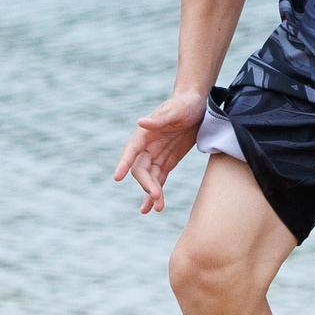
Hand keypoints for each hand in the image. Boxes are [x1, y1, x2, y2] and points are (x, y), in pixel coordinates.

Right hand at [112, 88, 206, 214]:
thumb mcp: (175, 110)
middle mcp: (146, 147)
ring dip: (151, 194)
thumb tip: (141, 122)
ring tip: (156, 209)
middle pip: (140, 169)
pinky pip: (159, 181)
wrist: (198, 107)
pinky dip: (157, 194)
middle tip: (157, 195)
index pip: (131, 150)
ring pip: (149, 179)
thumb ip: (159, 118)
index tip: (117, 177)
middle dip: (146, 183)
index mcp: (144, 134)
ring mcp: (156, 157)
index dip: (123, 163)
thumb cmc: (184, 105)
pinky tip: (156, 207)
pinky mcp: (166, 164)